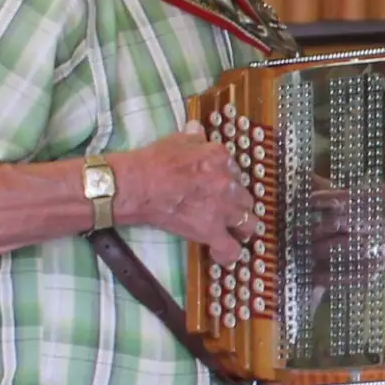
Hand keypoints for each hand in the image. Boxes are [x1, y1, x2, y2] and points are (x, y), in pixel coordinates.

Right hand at [119, 120, 254, 265]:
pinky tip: (224, 255)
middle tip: (227, 208)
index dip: (229, 179)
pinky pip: (231, 248)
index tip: (221, 185)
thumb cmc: (152, 162)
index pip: (235, 170)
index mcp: (220, 157)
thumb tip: (198, 129)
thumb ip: (194, 136)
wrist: (137, 185)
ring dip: (243, 226)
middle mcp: (227, 182)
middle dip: (238, 203)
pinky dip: (229, 254)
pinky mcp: (210, 230)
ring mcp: (221, 208)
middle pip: (245, 196)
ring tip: (236, 231)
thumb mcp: (177, 139)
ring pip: (248, 222)